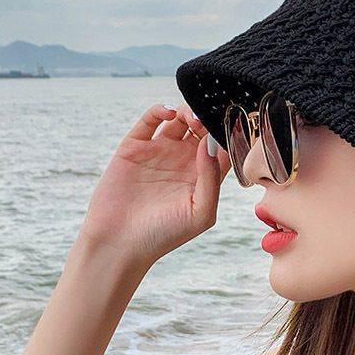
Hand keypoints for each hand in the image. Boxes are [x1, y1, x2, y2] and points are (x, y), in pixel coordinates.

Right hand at [78, 102, 231, 266]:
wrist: (120, 243)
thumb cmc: (164, 234)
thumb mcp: (200, 212)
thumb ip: (211, 178)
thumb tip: (212, 145)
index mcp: (204, 176)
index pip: (223, 147)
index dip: (229, 134)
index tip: (234, 125)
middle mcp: (184, 161)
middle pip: (203, 129)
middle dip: (209, 119)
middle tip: (210, 118)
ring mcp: (159, 152)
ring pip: (179, 120)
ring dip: (189, 112)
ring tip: (193, 118)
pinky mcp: (135, 147)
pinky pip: (150, 120)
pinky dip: (160, 110)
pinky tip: (169, 114)